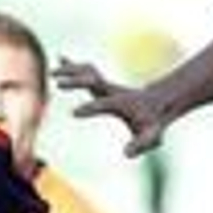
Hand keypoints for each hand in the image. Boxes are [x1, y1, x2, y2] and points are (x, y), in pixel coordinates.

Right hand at [52, 59, 168, 157]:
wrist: (159, 104)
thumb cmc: (153, 123)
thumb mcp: (152, 136)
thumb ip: (141, 144)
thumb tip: (126, 154)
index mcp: (122, 103)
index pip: (104, 104)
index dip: (91, 108)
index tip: (73, 113)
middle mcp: (113, 91)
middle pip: (93, 82)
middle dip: (76, 82)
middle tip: (58, 84)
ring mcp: (107, 86)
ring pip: (88, 72)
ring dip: (71, 70)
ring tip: (53, 73)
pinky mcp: (103, 85)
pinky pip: (86, 71)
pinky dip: (73, 66)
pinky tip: (60, 58)